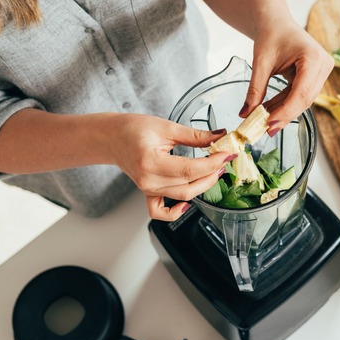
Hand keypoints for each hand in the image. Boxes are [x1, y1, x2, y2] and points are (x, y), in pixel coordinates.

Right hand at [108, 114, 233, 220]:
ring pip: (182, 196)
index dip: (212, 163)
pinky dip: (175, 212)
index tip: (227, 154)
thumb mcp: (166, 126)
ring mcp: (148, 189)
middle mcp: (148, 180)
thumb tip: (219, 136)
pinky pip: (161, 212)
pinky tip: (187, 204)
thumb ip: (195, 135)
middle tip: (224, 159)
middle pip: (189, 186)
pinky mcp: (148, 193)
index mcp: (151, 162)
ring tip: (214, 170)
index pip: (190, 169)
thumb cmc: (133, 129)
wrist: (112, 138)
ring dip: (203, 185)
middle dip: (212, 173)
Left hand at [242, 20, 333, 134]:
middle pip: (305, 99)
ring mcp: (322, 71)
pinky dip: (286, 104)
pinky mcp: (317, 76)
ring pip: (304, 100)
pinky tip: (270, 111)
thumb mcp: (260, 63)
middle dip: (284, 115)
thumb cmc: (270, 34)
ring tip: (264, 121)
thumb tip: (246, 115)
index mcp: (313, 57)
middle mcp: (323, 64)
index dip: (286, 112)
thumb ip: (255, 90)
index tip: (269, 125)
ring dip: (284, 111)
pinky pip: (301, 95)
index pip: (301, 92)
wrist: (276, 21)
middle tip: (265, 130)